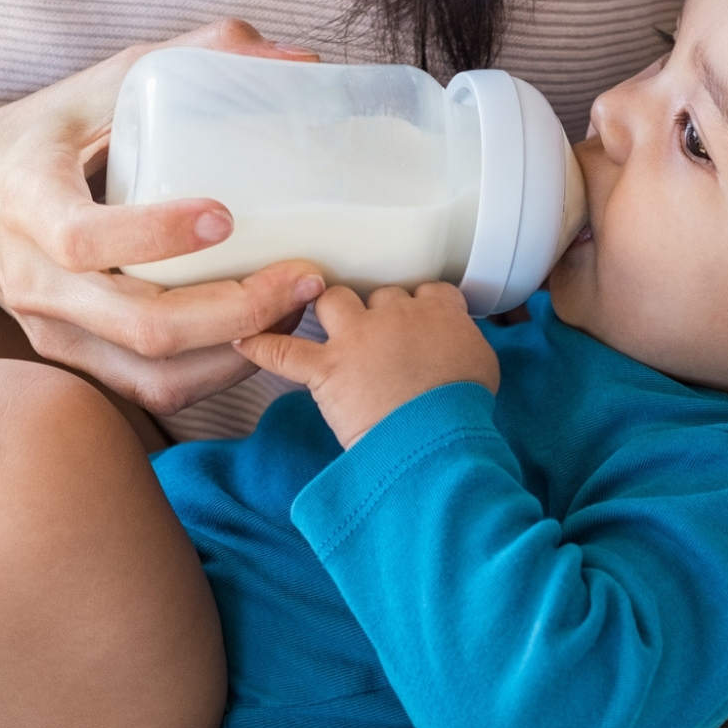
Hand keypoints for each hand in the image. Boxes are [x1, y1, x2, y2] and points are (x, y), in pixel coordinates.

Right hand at [0, 20, 329, 414]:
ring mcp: (57, 330)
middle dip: (236, 312)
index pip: (85, 239)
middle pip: (141, 326)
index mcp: (31, 204)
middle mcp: (40, 281)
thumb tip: (299, 60)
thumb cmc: (39, 139)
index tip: (226, 217)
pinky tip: (263, 338)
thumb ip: (194, 58)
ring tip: (296, 310)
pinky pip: (153, 389)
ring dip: (238, 353)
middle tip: (305, 277)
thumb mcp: (99, 84)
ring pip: (154, 374)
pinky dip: (217, 374)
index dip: (157, 234)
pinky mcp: (76, 358)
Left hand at [235, 284, 498, 446]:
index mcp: (438, 311)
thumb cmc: (464, 409)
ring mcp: (357, 338)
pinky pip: (283, 351)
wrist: (437, 437)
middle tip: (376, 337)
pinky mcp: (327, 368)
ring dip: (328, 309)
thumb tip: (456, 350)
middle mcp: (395, 314)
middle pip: (378, 294)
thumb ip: (465, 345)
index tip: (416, 320)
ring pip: (333, 300)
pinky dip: (262, 347)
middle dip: (375, 312)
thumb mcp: (483, 367)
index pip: (426, 290)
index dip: (418, 305)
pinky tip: (245, 342)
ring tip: (325, 322)